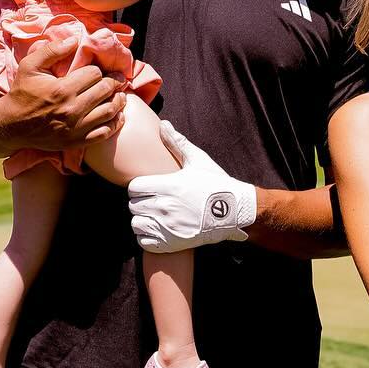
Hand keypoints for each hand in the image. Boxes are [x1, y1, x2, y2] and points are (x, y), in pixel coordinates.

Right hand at [0, 32, 126, 149]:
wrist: (11, 125)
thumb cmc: (21, 93)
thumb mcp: (29, 66)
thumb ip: (51, 50)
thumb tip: (74, 40)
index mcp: (62, 89)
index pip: (94, 74)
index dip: (98, 70)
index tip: (97, 71)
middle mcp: (72, 109)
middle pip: (105, 90)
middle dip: (114, 82)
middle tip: (119, 79)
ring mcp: (76, 128)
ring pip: (110, 111)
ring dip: (119, 101)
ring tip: (121, 95)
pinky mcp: (77, 141)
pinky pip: (105, 132)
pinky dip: (115, 123)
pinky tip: (116, 115)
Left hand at [128, 121, 257, 251]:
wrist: (235, 212)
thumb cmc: (216, 184)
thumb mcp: (198, 160)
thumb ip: (177, 143)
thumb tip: (163, 124)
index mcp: (168, 185)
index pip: (133, 188)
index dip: (139, 187)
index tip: (148, 188)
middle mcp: (164, 206)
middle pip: (134, 206)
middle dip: (141, 203)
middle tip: (154, 202)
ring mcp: (167, 226)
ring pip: (137, 224)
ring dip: (143, 220)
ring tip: (155, 217)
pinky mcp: (171, 243)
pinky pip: (144, 242)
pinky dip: (147, 237)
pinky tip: (158, 230)